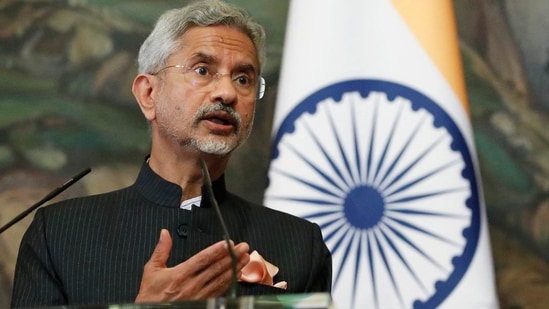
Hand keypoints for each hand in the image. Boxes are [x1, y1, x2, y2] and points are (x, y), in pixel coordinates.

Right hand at [135, 229, 249, 302]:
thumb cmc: (151, 295)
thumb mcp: (152, 270)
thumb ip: (161, 250)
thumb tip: (165, 233)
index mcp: (180, 274)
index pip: (203, 259)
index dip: (217, 250)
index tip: (228, 243)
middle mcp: (191, 285)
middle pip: (216, 268)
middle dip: (231, 256)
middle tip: (243, 247)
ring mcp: (198, 295)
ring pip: (220, 280)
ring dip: (234, 268)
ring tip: (245, 258)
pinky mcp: (202, 303)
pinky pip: (219, 291)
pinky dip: (229, 282)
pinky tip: (237, 275)